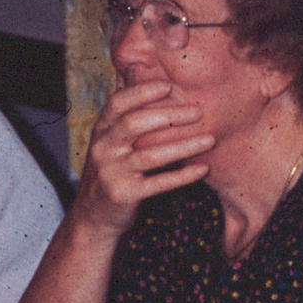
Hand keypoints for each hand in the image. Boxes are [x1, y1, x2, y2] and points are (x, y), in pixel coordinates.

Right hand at [71, 81, 213, 233]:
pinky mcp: (124, 194)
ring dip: (183, 146)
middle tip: (198, 112)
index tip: (170, 86)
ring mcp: (112, 172)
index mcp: (101, 131)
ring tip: (210, 140)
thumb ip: (127, 121)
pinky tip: (202, 169)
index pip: (118, 103)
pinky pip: (157, 183)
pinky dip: (182, 176)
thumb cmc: (112, 172)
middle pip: (135, 124)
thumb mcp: (111, 143)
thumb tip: (149, 86)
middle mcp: (103, 148)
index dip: (142, 92)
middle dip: (169, 116)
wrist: (93, 216)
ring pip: (150, 155)